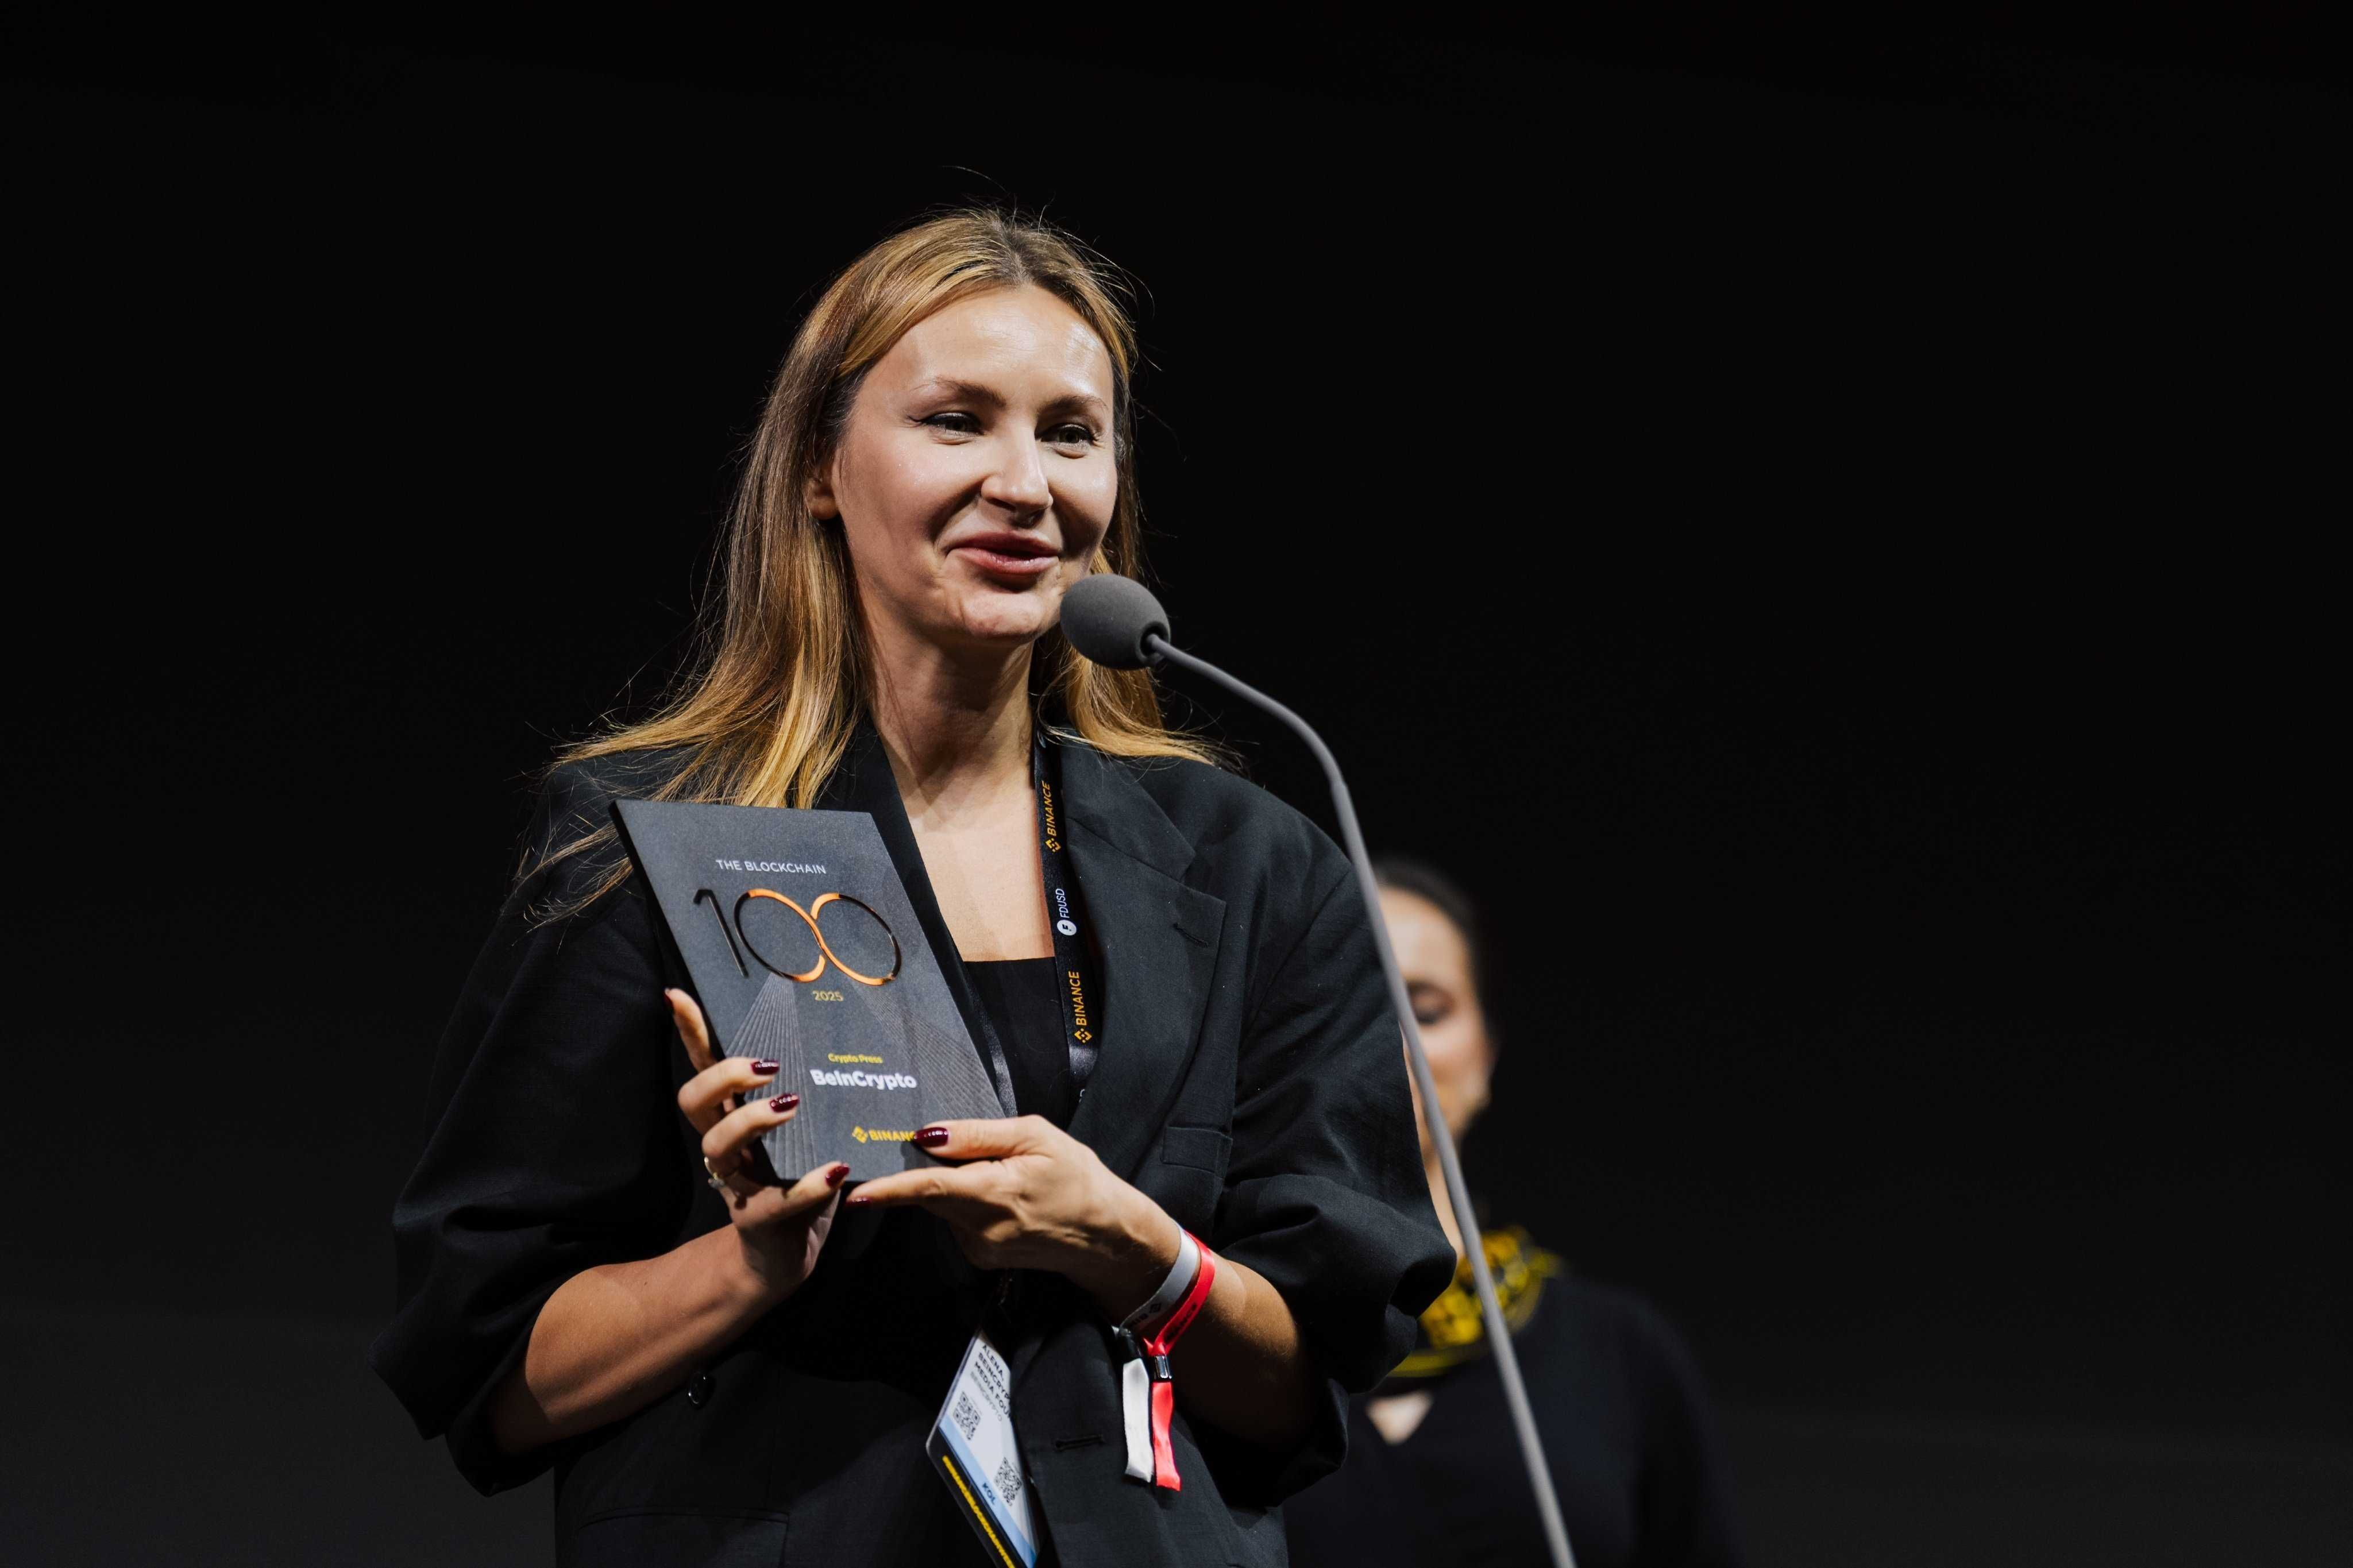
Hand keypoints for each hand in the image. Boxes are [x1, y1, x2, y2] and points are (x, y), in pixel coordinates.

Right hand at [668, 988, 846, 1300]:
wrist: (788, 1257)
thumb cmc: (799, 1179)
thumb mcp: (807, 1130)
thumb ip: (814, 1093)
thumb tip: (843, 1036)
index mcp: (732, 1118)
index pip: (703, 1068)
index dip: (689, 1034)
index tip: (677, 994)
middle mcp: (724, 1147)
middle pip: (694, 1101)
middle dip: (723, 1076)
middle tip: (767, 1067)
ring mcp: (736, 1185)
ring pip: (718, 1146)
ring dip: (752, 1120)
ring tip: (791, 1104)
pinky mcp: (759, 1221)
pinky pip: (776, 1202)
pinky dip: (807, 1186)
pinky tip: (835, 1171)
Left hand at [848, 1116, 1180, 1317]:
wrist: (1104, 1234)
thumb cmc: (1077, 1177)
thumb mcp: (1036, 1137)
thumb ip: (978, 1136)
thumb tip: (928, 1135)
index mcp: (994, 1192)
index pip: (930, 1187)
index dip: (891, 1188)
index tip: (857, 1190)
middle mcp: (981, 1228)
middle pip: (930, 1194)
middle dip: (921, 1170)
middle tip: (935, 1146)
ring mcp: (980, 1247)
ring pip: (943, 1207)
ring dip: (951, 1186)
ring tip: (1000, 1171)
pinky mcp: (981, 1257)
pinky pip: (957, 1221)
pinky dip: (965, 1203)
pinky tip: (1000, 1196)